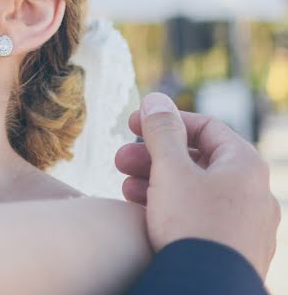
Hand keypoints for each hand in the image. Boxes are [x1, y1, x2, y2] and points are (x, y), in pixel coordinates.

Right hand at [115, 92, 279, 278]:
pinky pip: (202, 216)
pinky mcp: (237, 248)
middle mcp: (255, 192)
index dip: (164, 121)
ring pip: (197, 190)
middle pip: (198, 160)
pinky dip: (173, 208)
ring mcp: (249, 223)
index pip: (205, 127)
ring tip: (126, 189)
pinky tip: (146, 214)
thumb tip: (156, 99)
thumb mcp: (170, 169)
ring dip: (158, 183)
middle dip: (153, 157)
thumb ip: (162, 132)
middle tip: (119, 160)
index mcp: (245, 165)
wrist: (206, 288)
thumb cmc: (192, 225)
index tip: (133, 125)